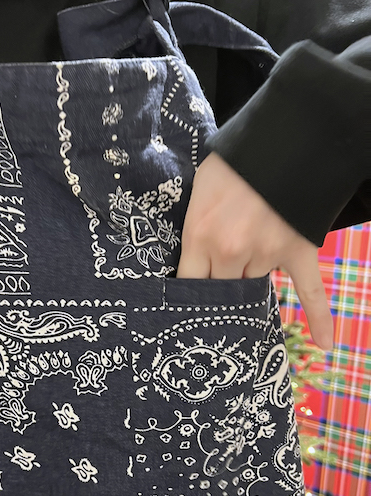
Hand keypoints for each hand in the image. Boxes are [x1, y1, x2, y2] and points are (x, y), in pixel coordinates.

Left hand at [176, 152, 333, 349]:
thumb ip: (193, 228)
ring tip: (249, 259)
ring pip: (253, 285)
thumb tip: (191, 256)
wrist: (282, 136)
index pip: (188, 284)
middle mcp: (231, 252)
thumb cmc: (232, 163)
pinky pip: (311, 291)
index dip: (187, 295)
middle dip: (218, 289)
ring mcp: (266, 255)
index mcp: (199, 237)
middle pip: (220, 290)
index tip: (184, 303)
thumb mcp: (197, 192)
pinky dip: (320, 317)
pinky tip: (326, 344)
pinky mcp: (297, 252)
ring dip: (249, 279)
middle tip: (217, 285)